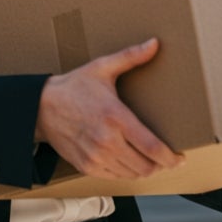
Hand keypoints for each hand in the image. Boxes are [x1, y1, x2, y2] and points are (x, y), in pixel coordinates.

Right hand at [34, 37, 183, 179]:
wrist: (41, 107)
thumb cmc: (73, 87)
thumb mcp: (102, 68)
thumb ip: (130, 57)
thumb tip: (154, 44)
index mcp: (115, 117)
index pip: (152, 147)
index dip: (171, 157)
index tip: (179, 157)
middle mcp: (107, 141)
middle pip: (146, 166)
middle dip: (161, 165)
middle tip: (167, 158)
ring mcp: (96, 156)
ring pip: (132, 174)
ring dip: (145, 170)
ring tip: (149, 160)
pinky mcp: (86, 165)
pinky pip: (115, 177)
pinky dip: (126, 172)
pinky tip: (129, 161)